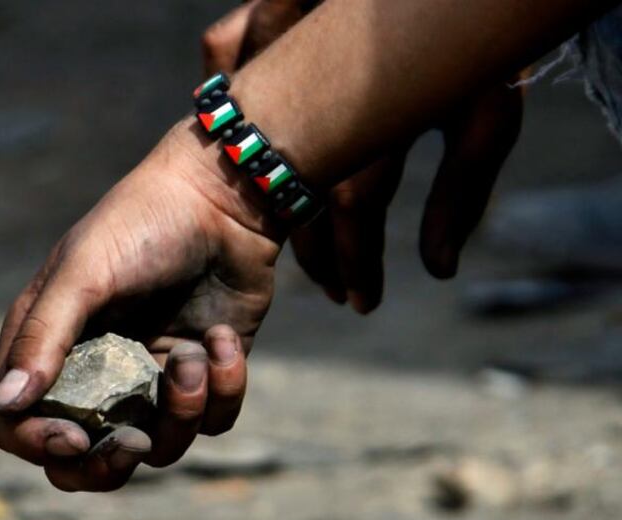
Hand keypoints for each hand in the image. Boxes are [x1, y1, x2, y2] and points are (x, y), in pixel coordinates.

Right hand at [0, 123, 279, 490]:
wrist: (224, 197)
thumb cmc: (142, 224)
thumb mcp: (83, 274)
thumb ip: (44, 338)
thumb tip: (6, 404)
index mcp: (48, 344)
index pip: (15, 421)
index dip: (37, 444)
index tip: (75, 437)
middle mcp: (94, 371)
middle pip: (80, 460)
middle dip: (107, 466)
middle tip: (133, 443)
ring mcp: (149, 377)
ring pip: (155, 447)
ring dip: (181, 410)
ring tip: (194, 355)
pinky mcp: (202, 374)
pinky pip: (212, 421)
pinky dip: (224, 387)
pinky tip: (223, 339)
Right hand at [202, 0, 523, 312]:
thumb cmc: (488, 42)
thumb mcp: (488, 117)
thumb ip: (461, 191)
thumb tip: (438, 269)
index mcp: (382, 114)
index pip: (351, 207)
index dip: (354, 262)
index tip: (361, 300)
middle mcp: (325, 84)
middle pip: (291, 183)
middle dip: (309, 248)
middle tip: (330, 286)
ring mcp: (292, 42)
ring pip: (246, 126)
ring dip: (254, 182)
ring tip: (282, 228)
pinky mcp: (272, 3)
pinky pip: (224, 47)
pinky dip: (222, 80)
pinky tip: (237, 121)